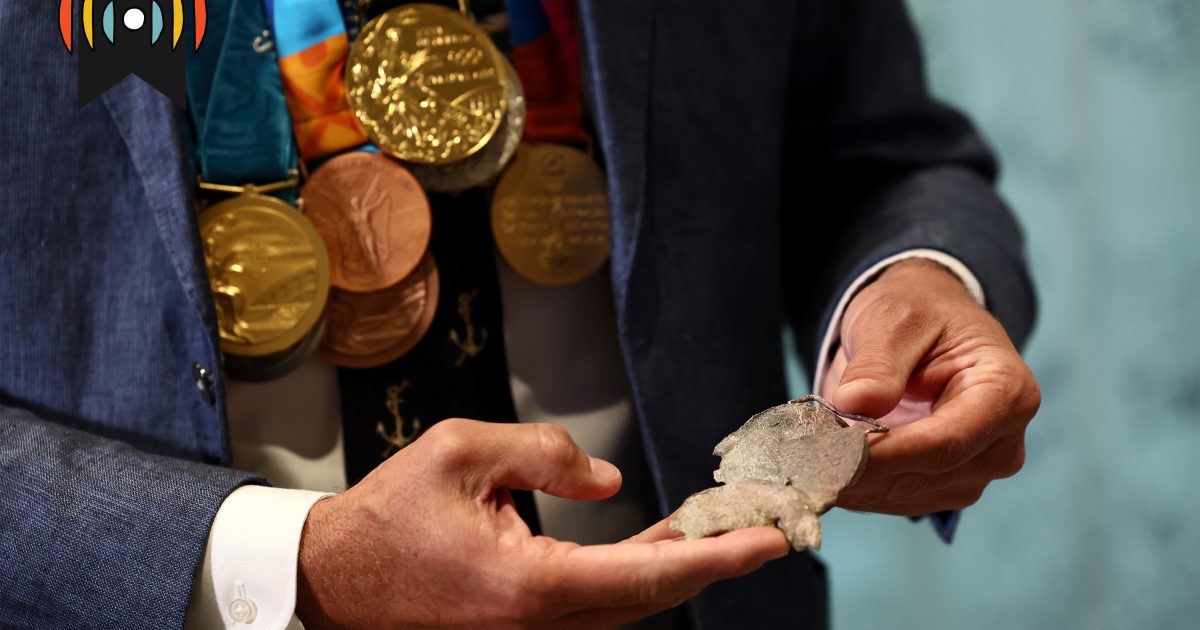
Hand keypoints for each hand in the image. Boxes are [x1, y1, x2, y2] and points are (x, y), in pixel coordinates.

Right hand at [295, 419, 788, 628]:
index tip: (768, 539)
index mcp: (529, 584)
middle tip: (762, 524)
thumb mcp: (461, 451)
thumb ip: (545, 454)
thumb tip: (610, 479)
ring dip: (677, 568)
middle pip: (651, 598)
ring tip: (718, 525)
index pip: (647, 571)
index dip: (715, 554)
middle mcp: (538, 627)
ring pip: (628, 608)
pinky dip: (639, 578)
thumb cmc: (389, 516)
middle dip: (713, 561)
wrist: (333, 577)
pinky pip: (598, 610)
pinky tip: (659, 546)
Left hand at [820, 259, 1040, 515]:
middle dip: (859, 469)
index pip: (946, 442)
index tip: (829, 452)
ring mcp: (975, 471)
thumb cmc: (916, 312)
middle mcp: (1002, 443)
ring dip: (851, 482)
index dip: (886, 454)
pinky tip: (822, 466)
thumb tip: (853, 405)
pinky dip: (854, 486)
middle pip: (926, 475)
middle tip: (800, 457)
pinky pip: (893, 498)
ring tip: (805, 457)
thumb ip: (878, 364)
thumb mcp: (893, 320)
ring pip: (905, 495)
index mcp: (1006, 393)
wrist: (924, 327)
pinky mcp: (943, 486)